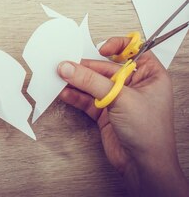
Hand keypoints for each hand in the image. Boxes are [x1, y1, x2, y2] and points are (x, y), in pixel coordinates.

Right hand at [58, 37, 188, 196]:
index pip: (134, 51)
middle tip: (66, 66)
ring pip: (93, 83)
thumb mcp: (121, 99)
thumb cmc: (150, 133)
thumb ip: (91, 81)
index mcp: (150, 76)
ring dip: (77, 81)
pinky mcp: (105, 112)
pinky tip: (65, 93)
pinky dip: (74, 95)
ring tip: (60, 78)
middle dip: (86, 68)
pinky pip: (86, 98)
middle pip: (106, 68)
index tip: (102, 49)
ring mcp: (118, 98)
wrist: (143, 165)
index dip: (118, 46)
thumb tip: (69, 67)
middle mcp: (134, 85)